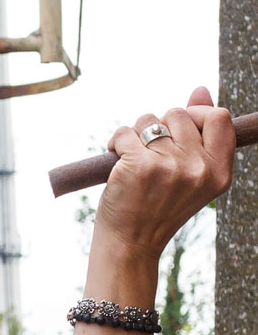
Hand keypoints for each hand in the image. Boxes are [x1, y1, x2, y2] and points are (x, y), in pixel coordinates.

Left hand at [97, 86, 233, 260]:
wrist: (130, 245)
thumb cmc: (157, 209)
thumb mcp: (190, 176)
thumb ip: (200, 135)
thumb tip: (201, 89)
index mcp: (219, 172)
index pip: (219, 118)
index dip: (197, 112)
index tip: (179, 126)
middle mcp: (198, 169)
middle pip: (179, 114)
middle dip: (160, 126)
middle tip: (150, 152)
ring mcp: (169, 166)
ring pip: (149, 120)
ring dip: (135, 133)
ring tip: (132, 157)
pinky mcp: (138, 166)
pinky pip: (125, 132)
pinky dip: (115, 141)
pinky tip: (114, 158)